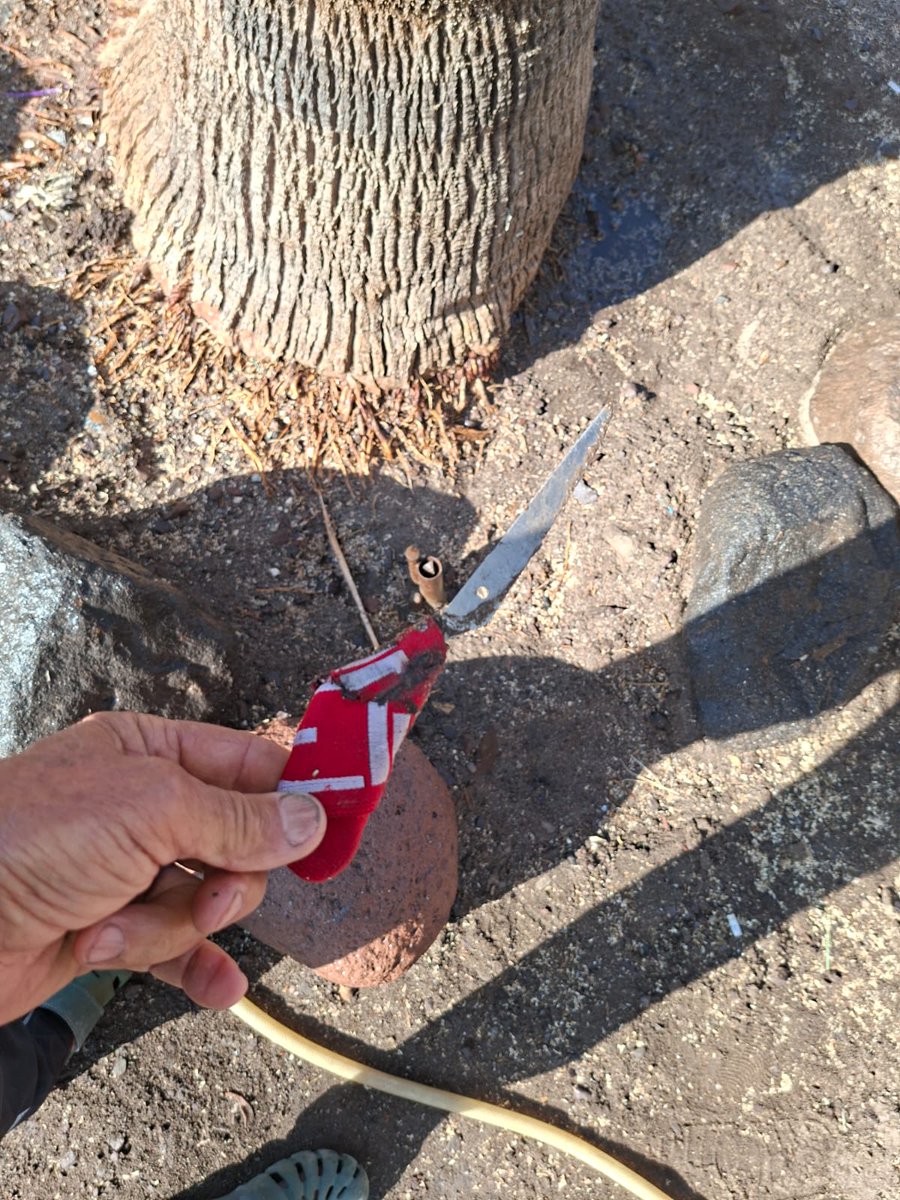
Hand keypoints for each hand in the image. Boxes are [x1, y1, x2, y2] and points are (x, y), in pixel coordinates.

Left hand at [0, 712, 324, 1021]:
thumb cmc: (28, 838)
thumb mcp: (150, 808)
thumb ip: (238, 818)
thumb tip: (310, 819)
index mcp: (149, 754)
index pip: (247, 766)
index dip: (294, 793)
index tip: (338, 822)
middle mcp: (141, 809)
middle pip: (237, 845)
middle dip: (224, 881)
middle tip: (205, 898)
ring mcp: (127, 872)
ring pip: (205, 902)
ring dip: (168, 927)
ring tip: (114, 931)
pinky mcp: (112, 932)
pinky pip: (177, 952)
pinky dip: (196, 969)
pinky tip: (221, 989)